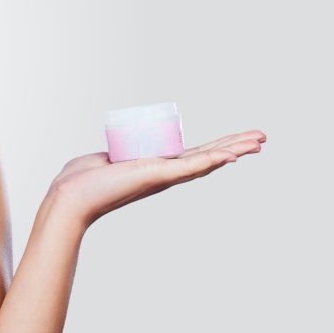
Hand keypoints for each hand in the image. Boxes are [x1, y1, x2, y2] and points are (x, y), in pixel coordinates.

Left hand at [48, 129, 266, 228]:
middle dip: (236, 146)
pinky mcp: (156, 174)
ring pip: (207, 161)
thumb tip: (109, 155)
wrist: (72, 195)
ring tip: (259, 142)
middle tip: (262, 137)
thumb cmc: (83, 180)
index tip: (238, 141)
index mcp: (157, 168)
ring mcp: (164, 175)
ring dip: (234, 150)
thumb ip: (111, 157)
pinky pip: (190, 166)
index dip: (218, 147)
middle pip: (208, 157)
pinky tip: (232, 155)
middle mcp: (165, 173)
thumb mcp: (107, 159)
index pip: (194, 156)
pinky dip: (212, 160)